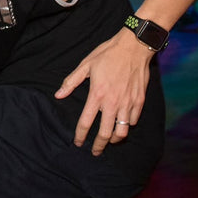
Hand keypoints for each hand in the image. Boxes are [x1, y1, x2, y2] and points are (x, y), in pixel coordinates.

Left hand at [55, 29, 152, 155]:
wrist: (134, 46)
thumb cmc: (108, 54)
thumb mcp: (86, 65)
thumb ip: (71, 82)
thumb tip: (58, 95)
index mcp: (97, 95)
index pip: (86, 122)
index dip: (80, 136)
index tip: (78, 143)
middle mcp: (112, 103)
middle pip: (105, 134)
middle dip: (99, 146)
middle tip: (95, 152)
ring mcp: (127, 103)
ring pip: (122, 132)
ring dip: (114, 139)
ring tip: (110, 140)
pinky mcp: (139, 101)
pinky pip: (133, 121)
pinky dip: (127, 125)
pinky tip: (122, 123)